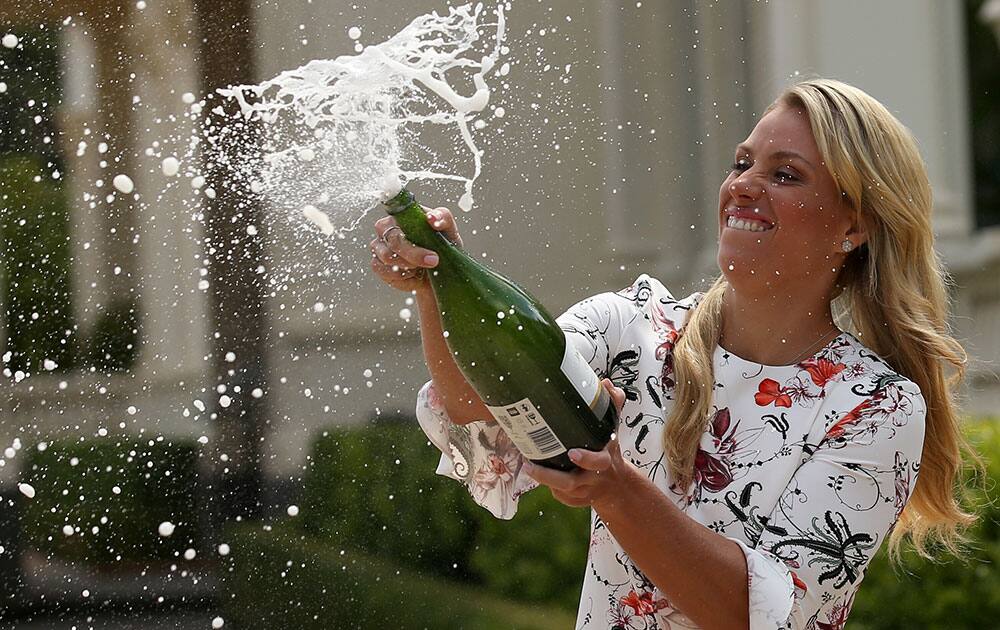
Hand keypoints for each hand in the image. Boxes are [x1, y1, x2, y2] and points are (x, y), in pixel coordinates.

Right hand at [369, 207, 463, 291]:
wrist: (439, 272)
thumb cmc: (442, 246)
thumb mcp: (449, 230)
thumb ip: (443, 218)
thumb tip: (431, 218)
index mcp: (401, 215)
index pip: (395, 215)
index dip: (406, 224)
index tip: (423, 236)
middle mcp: (386, 228)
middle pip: (394, 239)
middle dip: (415, 253)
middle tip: (433, 260)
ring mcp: (379, 246)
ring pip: (388, 257)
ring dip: (409, 265)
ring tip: (422, 267)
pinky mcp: (377, 265)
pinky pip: (385, 271)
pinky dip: (402, 276)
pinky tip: (412, 274)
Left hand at [522, 379, 630, 508]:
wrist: (617, 486)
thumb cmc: (609, 451)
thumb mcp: (613, 430)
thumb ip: (612, 406)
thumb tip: (606, 384)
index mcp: (604, 460)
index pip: (597, 462)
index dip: (586, 460)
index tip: (572, 453)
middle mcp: (593, 479)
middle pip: (571, 482)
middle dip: (551, 476)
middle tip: (531, 465)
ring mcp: (583, 492)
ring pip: (561, 490)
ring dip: (543, 479)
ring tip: (527, 465)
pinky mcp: (574, 500)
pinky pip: (560, 496)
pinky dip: (550, 487)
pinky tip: (537, 473)